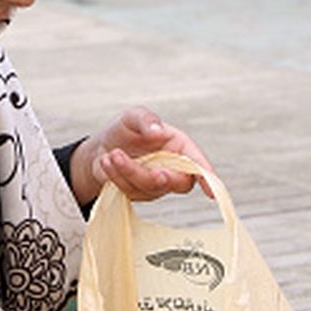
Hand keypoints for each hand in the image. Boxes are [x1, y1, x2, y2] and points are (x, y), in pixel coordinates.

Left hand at [70, 106, 213, 204]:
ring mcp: (158, 183)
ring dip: (127, 171)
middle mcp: (173, 166)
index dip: (206, 178)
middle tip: (132, 162)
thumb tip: (159, 131)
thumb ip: (146, 119)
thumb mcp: (132, 116)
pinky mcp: (141, 193)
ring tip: (112, 154)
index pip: (197, 163)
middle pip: (177, 182)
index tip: (211, 192)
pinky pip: (131, 191)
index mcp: (179, 145)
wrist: (100, 147)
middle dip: (153, 176)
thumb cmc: (123, 130)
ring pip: (151, 187)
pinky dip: (116, 176)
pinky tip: (107, 162)